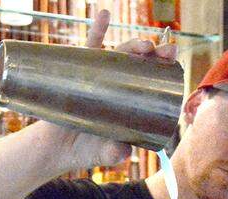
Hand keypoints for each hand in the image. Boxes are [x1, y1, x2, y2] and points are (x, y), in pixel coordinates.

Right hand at [39, 9, 178, 169]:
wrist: (55, 150)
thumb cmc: (85, 150)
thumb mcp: (103, 154)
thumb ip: (112, 154)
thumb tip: (122, 153)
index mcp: (129, 102)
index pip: (151, 81)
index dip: (163, 69)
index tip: (172, 60)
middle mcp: (117, 86)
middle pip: (139, 64)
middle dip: (154, 54)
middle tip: (164, 51)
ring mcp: (99, 77)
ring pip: (119, 55)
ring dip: (132, 45)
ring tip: (143, 44)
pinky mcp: (79, 73)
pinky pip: (89, 49)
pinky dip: (97, 31)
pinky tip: (104, 15)